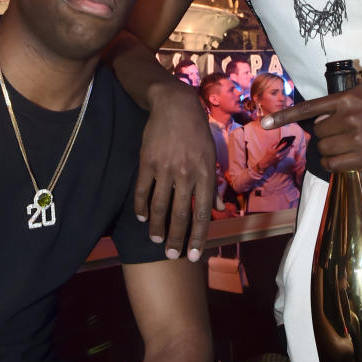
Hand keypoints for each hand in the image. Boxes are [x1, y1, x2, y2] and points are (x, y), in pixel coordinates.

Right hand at [135, 80, 214, 261]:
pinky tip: (142, 218)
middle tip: (170, 255)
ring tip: (155, 241)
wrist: (175, 106)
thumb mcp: (212, 156)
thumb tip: (220, 209)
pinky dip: (141, 206)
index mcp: (205, 174)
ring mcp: (165, 168)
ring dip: (156, 227)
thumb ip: (214, 185)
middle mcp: (186, 174)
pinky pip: (142, 190)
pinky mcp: (147, 161)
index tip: (194, 255)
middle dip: (175, 239)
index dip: (198, 237)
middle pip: (179, 214)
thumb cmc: (197, 132)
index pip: (202, 214)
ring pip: (159, 206)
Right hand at [257, 139, 289, 173]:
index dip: (283, 144)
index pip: (280, 147)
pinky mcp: (279, 161)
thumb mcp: (268, 148)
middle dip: (288, 148)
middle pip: (285, 151)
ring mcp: (278, 158)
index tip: (286, 142)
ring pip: (285, 154)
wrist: (265, 162)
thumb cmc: (267, 154)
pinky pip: (284, 157)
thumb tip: (277, 141)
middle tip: (291, 145)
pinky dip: (286, 154)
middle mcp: (276, 155)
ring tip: (290, 148)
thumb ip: (273, 144)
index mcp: (274, 152)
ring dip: (288, 151)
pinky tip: (287, 151)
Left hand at [261, 82, 361, 171]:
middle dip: (325, 134)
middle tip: (341, 132)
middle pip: (318, 134)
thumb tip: (319, 113)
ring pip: (325, 150)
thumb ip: (340, 99)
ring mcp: (357, 139)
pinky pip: (335, 165)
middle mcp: (349, 118)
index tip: (264, 123)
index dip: (284, 116)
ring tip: (346, 143)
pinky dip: (334, 163)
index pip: (309, 109)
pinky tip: (343, 158)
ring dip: (330, 149)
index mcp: (346, 99)